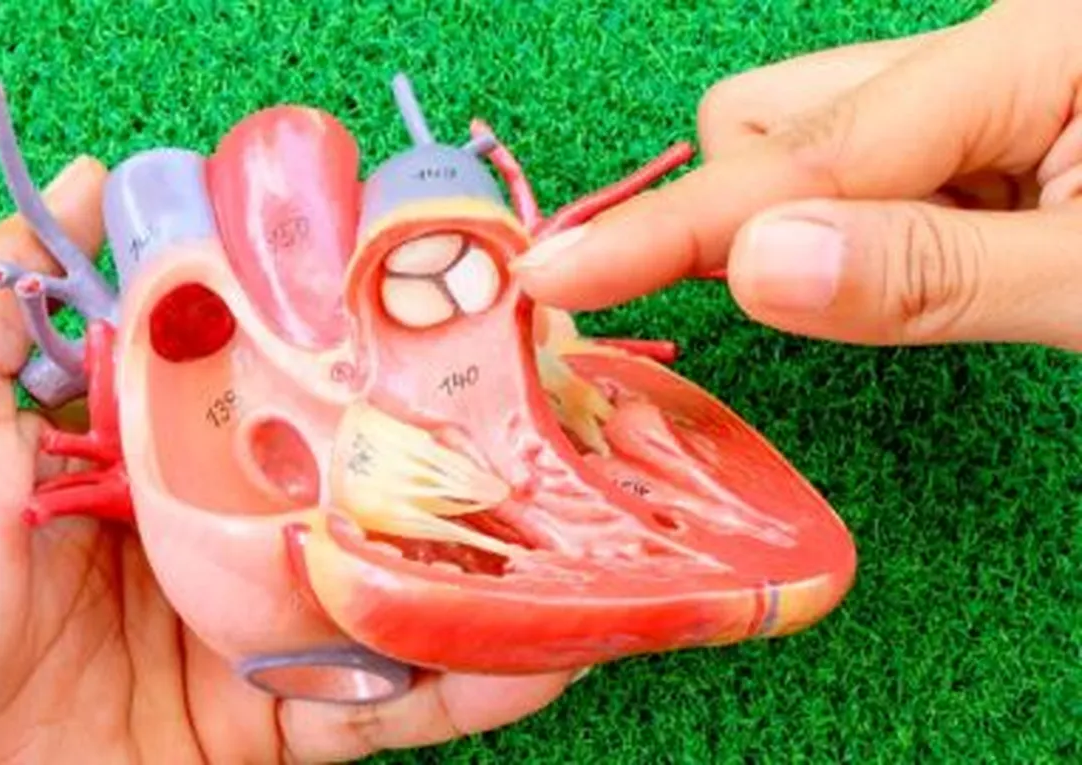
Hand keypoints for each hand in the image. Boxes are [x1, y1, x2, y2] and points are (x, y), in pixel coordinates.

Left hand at [0, 156, 573, 763]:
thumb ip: (2, 300)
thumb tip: (91, 178)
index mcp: (145, 456)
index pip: (268, 379)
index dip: (342, 334)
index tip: (420, 286)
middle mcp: (210, 538)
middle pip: (349, 480)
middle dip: (442, 441)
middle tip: (539, 394)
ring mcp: (246, 635)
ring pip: (390, 591)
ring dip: (485, 564)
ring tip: (582, 523)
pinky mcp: (266, 729)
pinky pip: (385, 707)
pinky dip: (470, 686)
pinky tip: (548, 648)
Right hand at [512, 0, 1081, 351]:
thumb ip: (931, 277)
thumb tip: (754, 262)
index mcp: (1023, 56)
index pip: (797, 160)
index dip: (667, 230)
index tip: (553, 279)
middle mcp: (988, 50)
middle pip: (775, 114)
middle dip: (747, 206)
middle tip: (817, 295)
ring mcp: (987, 89)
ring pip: (809, 134)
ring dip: (805, 212)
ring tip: (920, 273)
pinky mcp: (996, 131)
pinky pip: (868, 164)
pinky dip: (860, 222)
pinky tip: (944, 254)